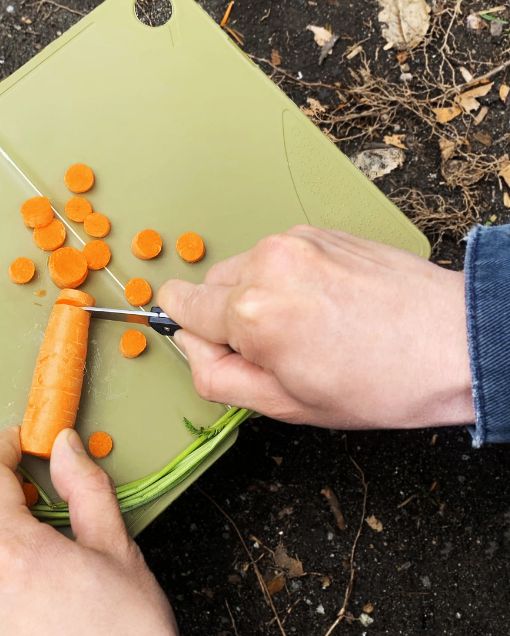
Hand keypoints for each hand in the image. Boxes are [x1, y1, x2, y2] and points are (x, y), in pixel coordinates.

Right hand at [158, 225, 473, 429]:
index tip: (217, 347)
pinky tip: (322, 303)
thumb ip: (217, 376)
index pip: (178, 304)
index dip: (194, 335)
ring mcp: (295, 241)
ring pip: (241, 269)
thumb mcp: (285, 405)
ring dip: (257, 296)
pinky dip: (286, 278)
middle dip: (227, 317)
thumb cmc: (383, 381)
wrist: (455, 343)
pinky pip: (275, 255)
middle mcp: (268, 263)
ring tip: (307, 324)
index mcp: (251, 311)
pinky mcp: (318, 231)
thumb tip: (191, 346)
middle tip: (274, 348)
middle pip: (207, 286)